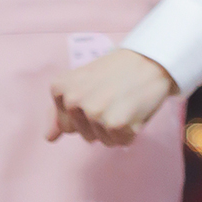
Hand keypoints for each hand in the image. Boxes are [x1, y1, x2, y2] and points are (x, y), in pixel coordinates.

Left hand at [47, 48, 177, 146]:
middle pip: (84, 134)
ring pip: (103, 141)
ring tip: (126, 101)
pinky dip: (132, 131)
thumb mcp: (84, 82)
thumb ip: (61, 110)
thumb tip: (48, 138)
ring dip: (117, 127)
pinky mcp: (115, 124)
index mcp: (61, 88)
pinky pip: (121, 142)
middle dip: (101, 122)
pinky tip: (136, 109)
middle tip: (115, 96)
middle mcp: (73, 101)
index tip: (100, 93)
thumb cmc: (119, 69)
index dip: (86, 114)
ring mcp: (94, 113)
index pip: (66, 125)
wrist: (152, 58)